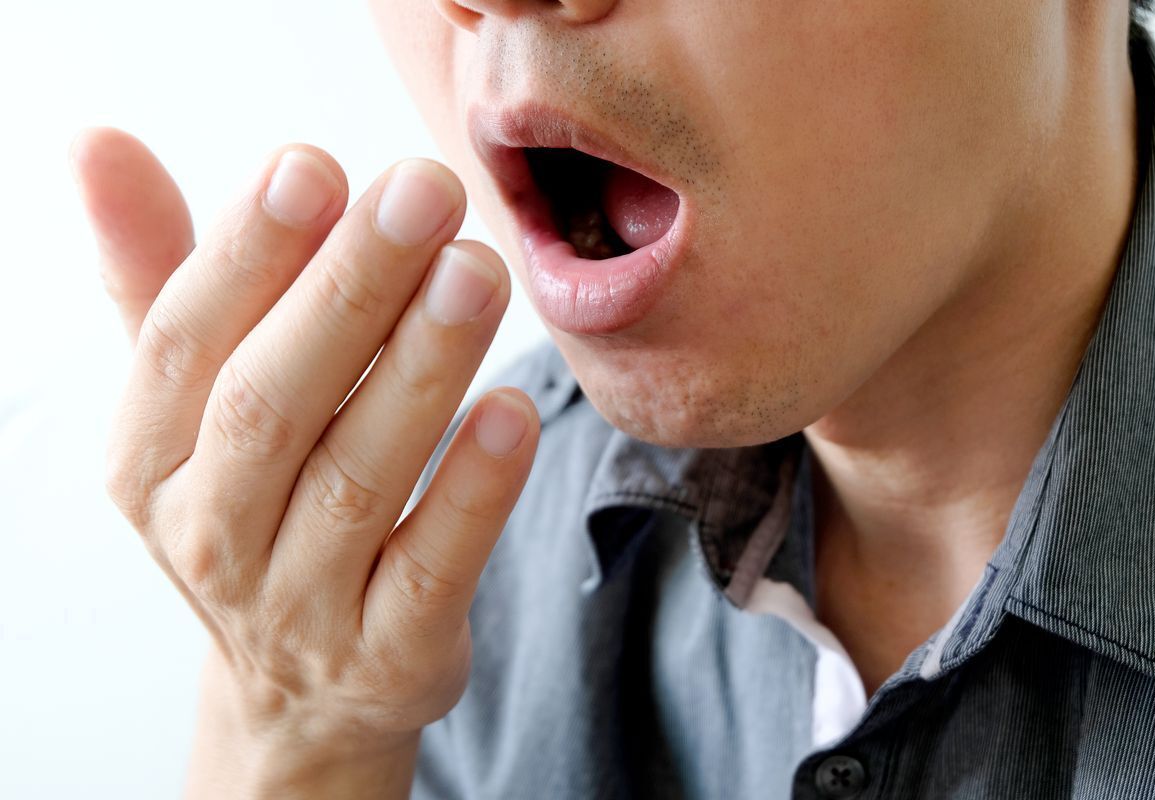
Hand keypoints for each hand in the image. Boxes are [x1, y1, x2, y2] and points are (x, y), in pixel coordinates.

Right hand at [70, 127, 538, 792]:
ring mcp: (302, 608)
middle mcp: (212, 538)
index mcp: (150, 461)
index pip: (183, 345)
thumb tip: (96, 143)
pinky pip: (434, 569)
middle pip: (273, 404)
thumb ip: (161, 279)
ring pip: (358, 480)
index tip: (312, 165)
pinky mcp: (392, 656)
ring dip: (420, 369)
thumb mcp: (192, 408)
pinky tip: (515, 410)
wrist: (304, 689)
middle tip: (421, 191)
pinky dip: (471, 491)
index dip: (245, 253)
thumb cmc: (259, 504)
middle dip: (347, 291)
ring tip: (477, 271)